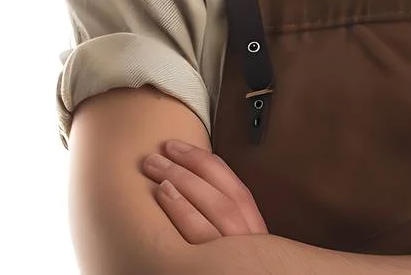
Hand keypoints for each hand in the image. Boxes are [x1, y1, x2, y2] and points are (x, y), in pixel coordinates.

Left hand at [140, 139, 269, 243]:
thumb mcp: (228, 247)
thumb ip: (219, 225)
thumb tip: (192, 190)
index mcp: (253, 235)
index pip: (239, 192)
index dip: (210, 165)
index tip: (180, 148)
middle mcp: (250, 243)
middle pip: (229, 195)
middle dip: (194, 166)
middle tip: (160, 153)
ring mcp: (235, 254)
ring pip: (219, 208)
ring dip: (186, 180)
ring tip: (157, 166)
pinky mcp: (215, 264)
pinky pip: (201, 232)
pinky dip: (183, 209)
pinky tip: (163, 193)